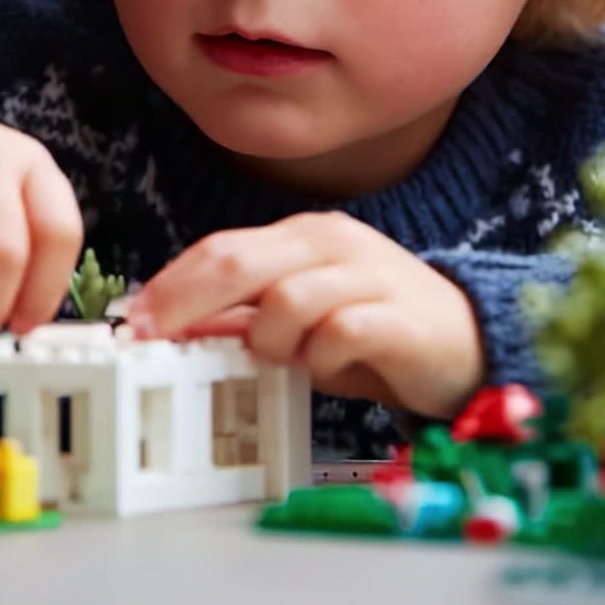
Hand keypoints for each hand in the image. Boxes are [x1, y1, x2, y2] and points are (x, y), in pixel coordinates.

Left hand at [127, 212, 484, 418]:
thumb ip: (248, 319)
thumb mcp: (304, 320)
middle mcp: (332, 243)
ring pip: (286, 297)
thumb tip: (177, 330)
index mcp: (303, 237)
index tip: (133, 321)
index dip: (172, 285)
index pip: (221, 248)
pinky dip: (318, 357)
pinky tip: (324, 367)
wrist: (471, 341)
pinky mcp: (399, 316)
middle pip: (240, 260)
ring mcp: (368, 274)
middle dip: (187, 300)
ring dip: (267, 340)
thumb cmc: (378, 329)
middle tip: (155, 339)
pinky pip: (339, 331)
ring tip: (282, 360)